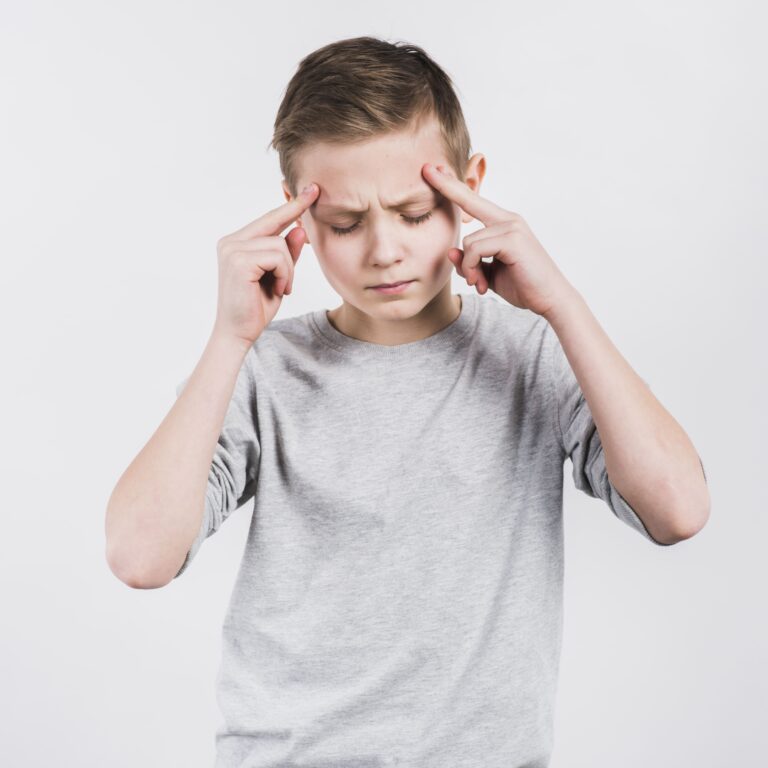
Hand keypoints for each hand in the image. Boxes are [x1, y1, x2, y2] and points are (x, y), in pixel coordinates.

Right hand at [212, 183, 319, 344]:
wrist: (238, 334)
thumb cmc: (256, 308)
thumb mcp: (278, 276)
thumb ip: (286, 254)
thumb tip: (299, 229)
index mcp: (237, 243)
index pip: (268, 219)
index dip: (290, 205)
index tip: (311, 190)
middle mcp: (231, 241)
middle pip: (274, 224)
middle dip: (295, 220)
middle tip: (315, 193)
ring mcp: (232, 249)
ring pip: (280, 245)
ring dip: (289, 270)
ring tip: (283, 287)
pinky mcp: (238, 261)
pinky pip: (277, 256)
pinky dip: (285, 274)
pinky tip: (278, 289)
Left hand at [422, 163, 576, 316]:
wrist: (551, 299)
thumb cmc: (523, 285)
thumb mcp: (488, 274)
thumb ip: (469, 262)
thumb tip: (450, 251)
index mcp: (503, 224)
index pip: (474, 201)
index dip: (453, 186)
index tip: (433, 170)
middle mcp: (508, 219)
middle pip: (469, 200)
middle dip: (446, 186)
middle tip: (426, 168)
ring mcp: (512, 226)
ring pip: (468, 240)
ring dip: (468, 267)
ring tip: (478, 282)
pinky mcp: (512, 239)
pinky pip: (476, 249)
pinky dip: (473, 268)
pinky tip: (482, 282)